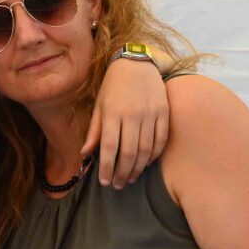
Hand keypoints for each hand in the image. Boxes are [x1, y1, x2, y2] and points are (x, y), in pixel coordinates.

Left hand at [81, 58, 167, 188]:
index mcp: (113, 113)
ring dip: (138, 168)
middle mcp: (132, 115)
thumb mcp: (99, 106)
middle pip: (129, 153)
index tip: (104, 182)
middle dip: (122, 173)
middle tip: (118, 184)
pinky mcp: (164, 112)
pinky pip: (161, 140)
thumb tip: (85, 154)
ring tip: (130, 178)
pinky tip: (147, 163)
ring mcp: (150, 113)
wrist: (137, 63)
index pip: (109, 148)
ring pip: (146, 150)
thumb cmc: (113, 86)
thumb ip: (94, 131)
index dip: (106, 168)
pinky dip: (154, 155)